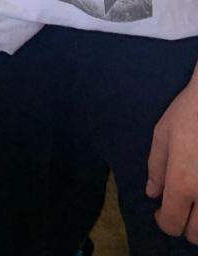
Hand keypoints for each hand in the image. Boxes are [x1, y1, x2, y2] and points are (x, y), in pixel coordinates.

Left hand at [147, 76, 197, 241]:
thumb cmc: (190, 112)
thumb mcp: (163, 134)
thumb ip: (156, 168)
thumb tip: (153, 194)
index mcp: (182, 183)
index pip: (171, 224)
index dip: (163, 220)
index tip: (161, 210)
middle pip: (196, 235)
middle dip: (185, 225)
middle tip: (182, 206)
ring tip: (197, 200)